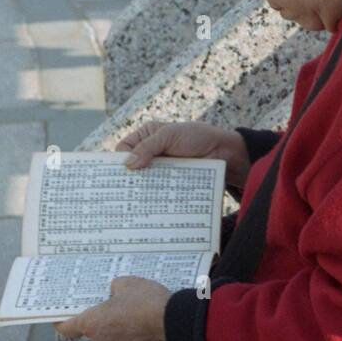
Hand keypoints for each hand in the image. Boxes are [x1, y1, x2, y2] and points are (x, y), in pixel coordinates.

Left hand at [54, 276, 169, 340]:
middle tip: (110, 304)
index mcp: (91, 323)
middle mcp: (100, 340)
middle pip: (92, 330)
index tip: (58, 317)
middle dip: (99, 318)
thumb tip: (115, 292)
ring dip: (116, 326)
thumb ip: (114, 287)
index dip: (61, 322)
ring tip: (132, 311)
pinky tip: (143, 321)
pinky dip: (130, 333)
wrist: (173, 321)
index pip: (67, 328)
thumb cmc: (144, 300)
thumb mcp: (127, 283)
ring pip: (110, 336)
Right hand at [116, 120, 250, 188]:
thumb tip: (128, 164)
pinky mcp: (169, 182)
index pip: (124, 148)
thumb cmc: (198, 137)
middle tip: (120, 191)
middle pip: (131, 166)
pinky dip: (151, 195)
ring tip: (131, 201)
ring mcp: (160, 168)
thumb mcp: (170, 135)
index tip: (117, 173)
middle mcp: (150, 152)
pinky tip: (147, 204)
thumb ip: (148, 147)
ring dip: (138, 188)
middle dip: (126, 177)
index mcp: (147, 135)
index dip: (119, 159)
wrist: (224, 152)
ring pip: (142, 180)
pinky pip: (155, 189)